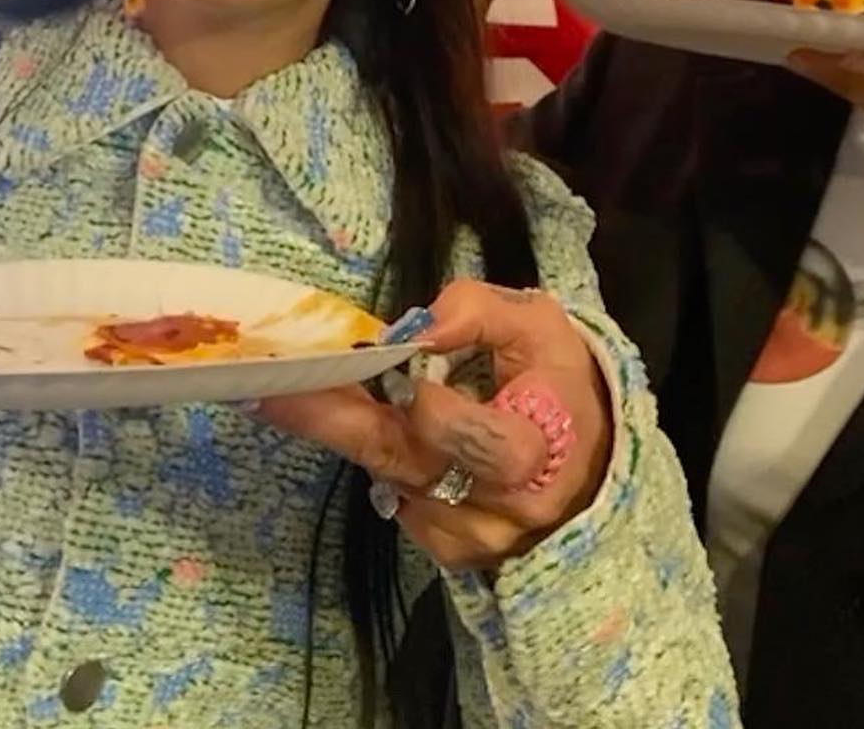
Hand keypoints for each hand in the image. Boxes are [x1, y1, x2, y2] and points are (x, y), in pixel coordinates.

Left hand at [253, 281, 612, 571]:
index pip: (475, 438)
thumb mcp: (535, 323)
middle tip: (270, 386)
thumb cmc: (558, 378)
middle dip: (334, 418)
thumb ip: (476, 312)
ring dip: (347, 430)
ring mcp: (478, 535)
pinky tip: (385, 426)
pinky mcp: (454, 551)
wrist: (592, 457)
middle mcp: (507, 503)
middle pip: (406, 461)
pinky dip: (385, 460)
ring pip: (392, 478)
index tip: (393, 360)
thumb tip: (413, 330)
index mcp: (542, 442)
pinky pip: (400, 503)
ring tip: (294, 390)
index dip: (431, 407)